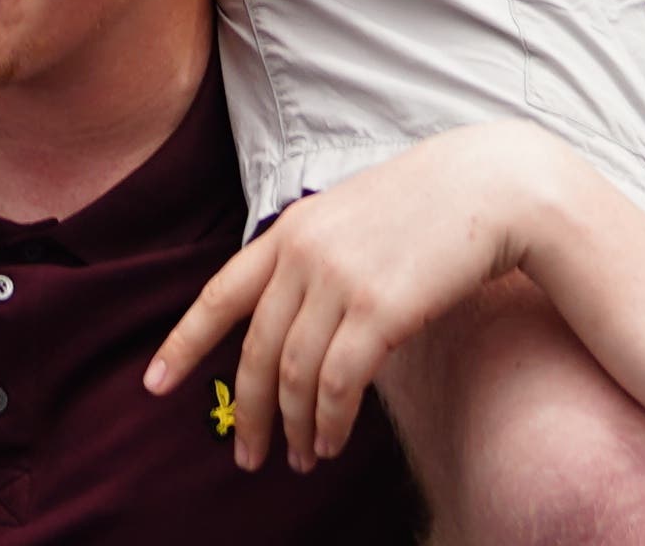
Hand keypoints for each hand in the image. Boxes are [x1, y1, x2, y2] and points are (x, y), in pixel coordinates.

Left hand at [146, 122, 583, 473]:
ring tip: (303, 459)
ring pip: (295, 375)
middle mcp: (304, 255)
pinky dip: (330, 422)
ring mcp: (340, 281)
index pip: (220, 294)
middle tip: (248, 457)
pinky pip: (339, 384)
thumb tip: (288, 324)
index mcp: (290, 231)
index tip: (154, 385)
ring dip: (296, 427)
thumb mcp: (350, 218)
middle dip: (249, 413)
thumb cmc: (426, 208)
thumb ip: (312, 260)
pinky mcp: (380, 310)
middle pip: (256, 351)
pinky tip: (332, 443)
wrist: (490, 186)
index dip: (183, 344)